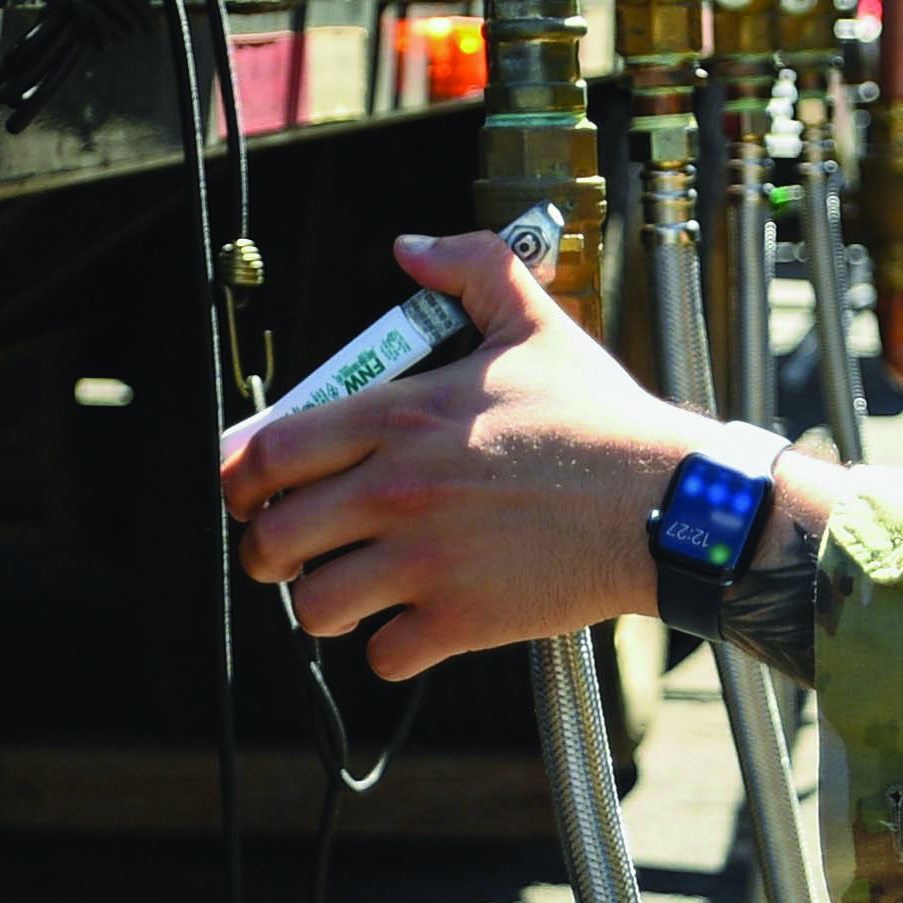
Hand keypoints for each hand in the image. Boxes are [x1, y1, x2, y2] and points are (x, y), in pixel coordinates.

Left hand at [219, 230, 713, 676]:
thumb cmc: (602, 421)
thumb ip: (468, 268)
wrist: (664, 503)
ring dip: (321, 605)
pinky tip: (412, 629)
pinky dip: (390, 650)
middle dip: (267, 552)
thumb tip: (410, 246)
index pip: (270, 453)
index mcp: (400, 417)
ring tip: (348, 595)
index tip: (246, 495)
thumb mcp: (534, 324)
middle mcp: (398, 490)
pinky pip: (383, 656)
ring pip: (315, 606)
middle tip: (288, 554)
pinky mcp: (461, 619)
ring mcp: (426, 560)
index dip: (239, 481)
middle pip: (274, 538)